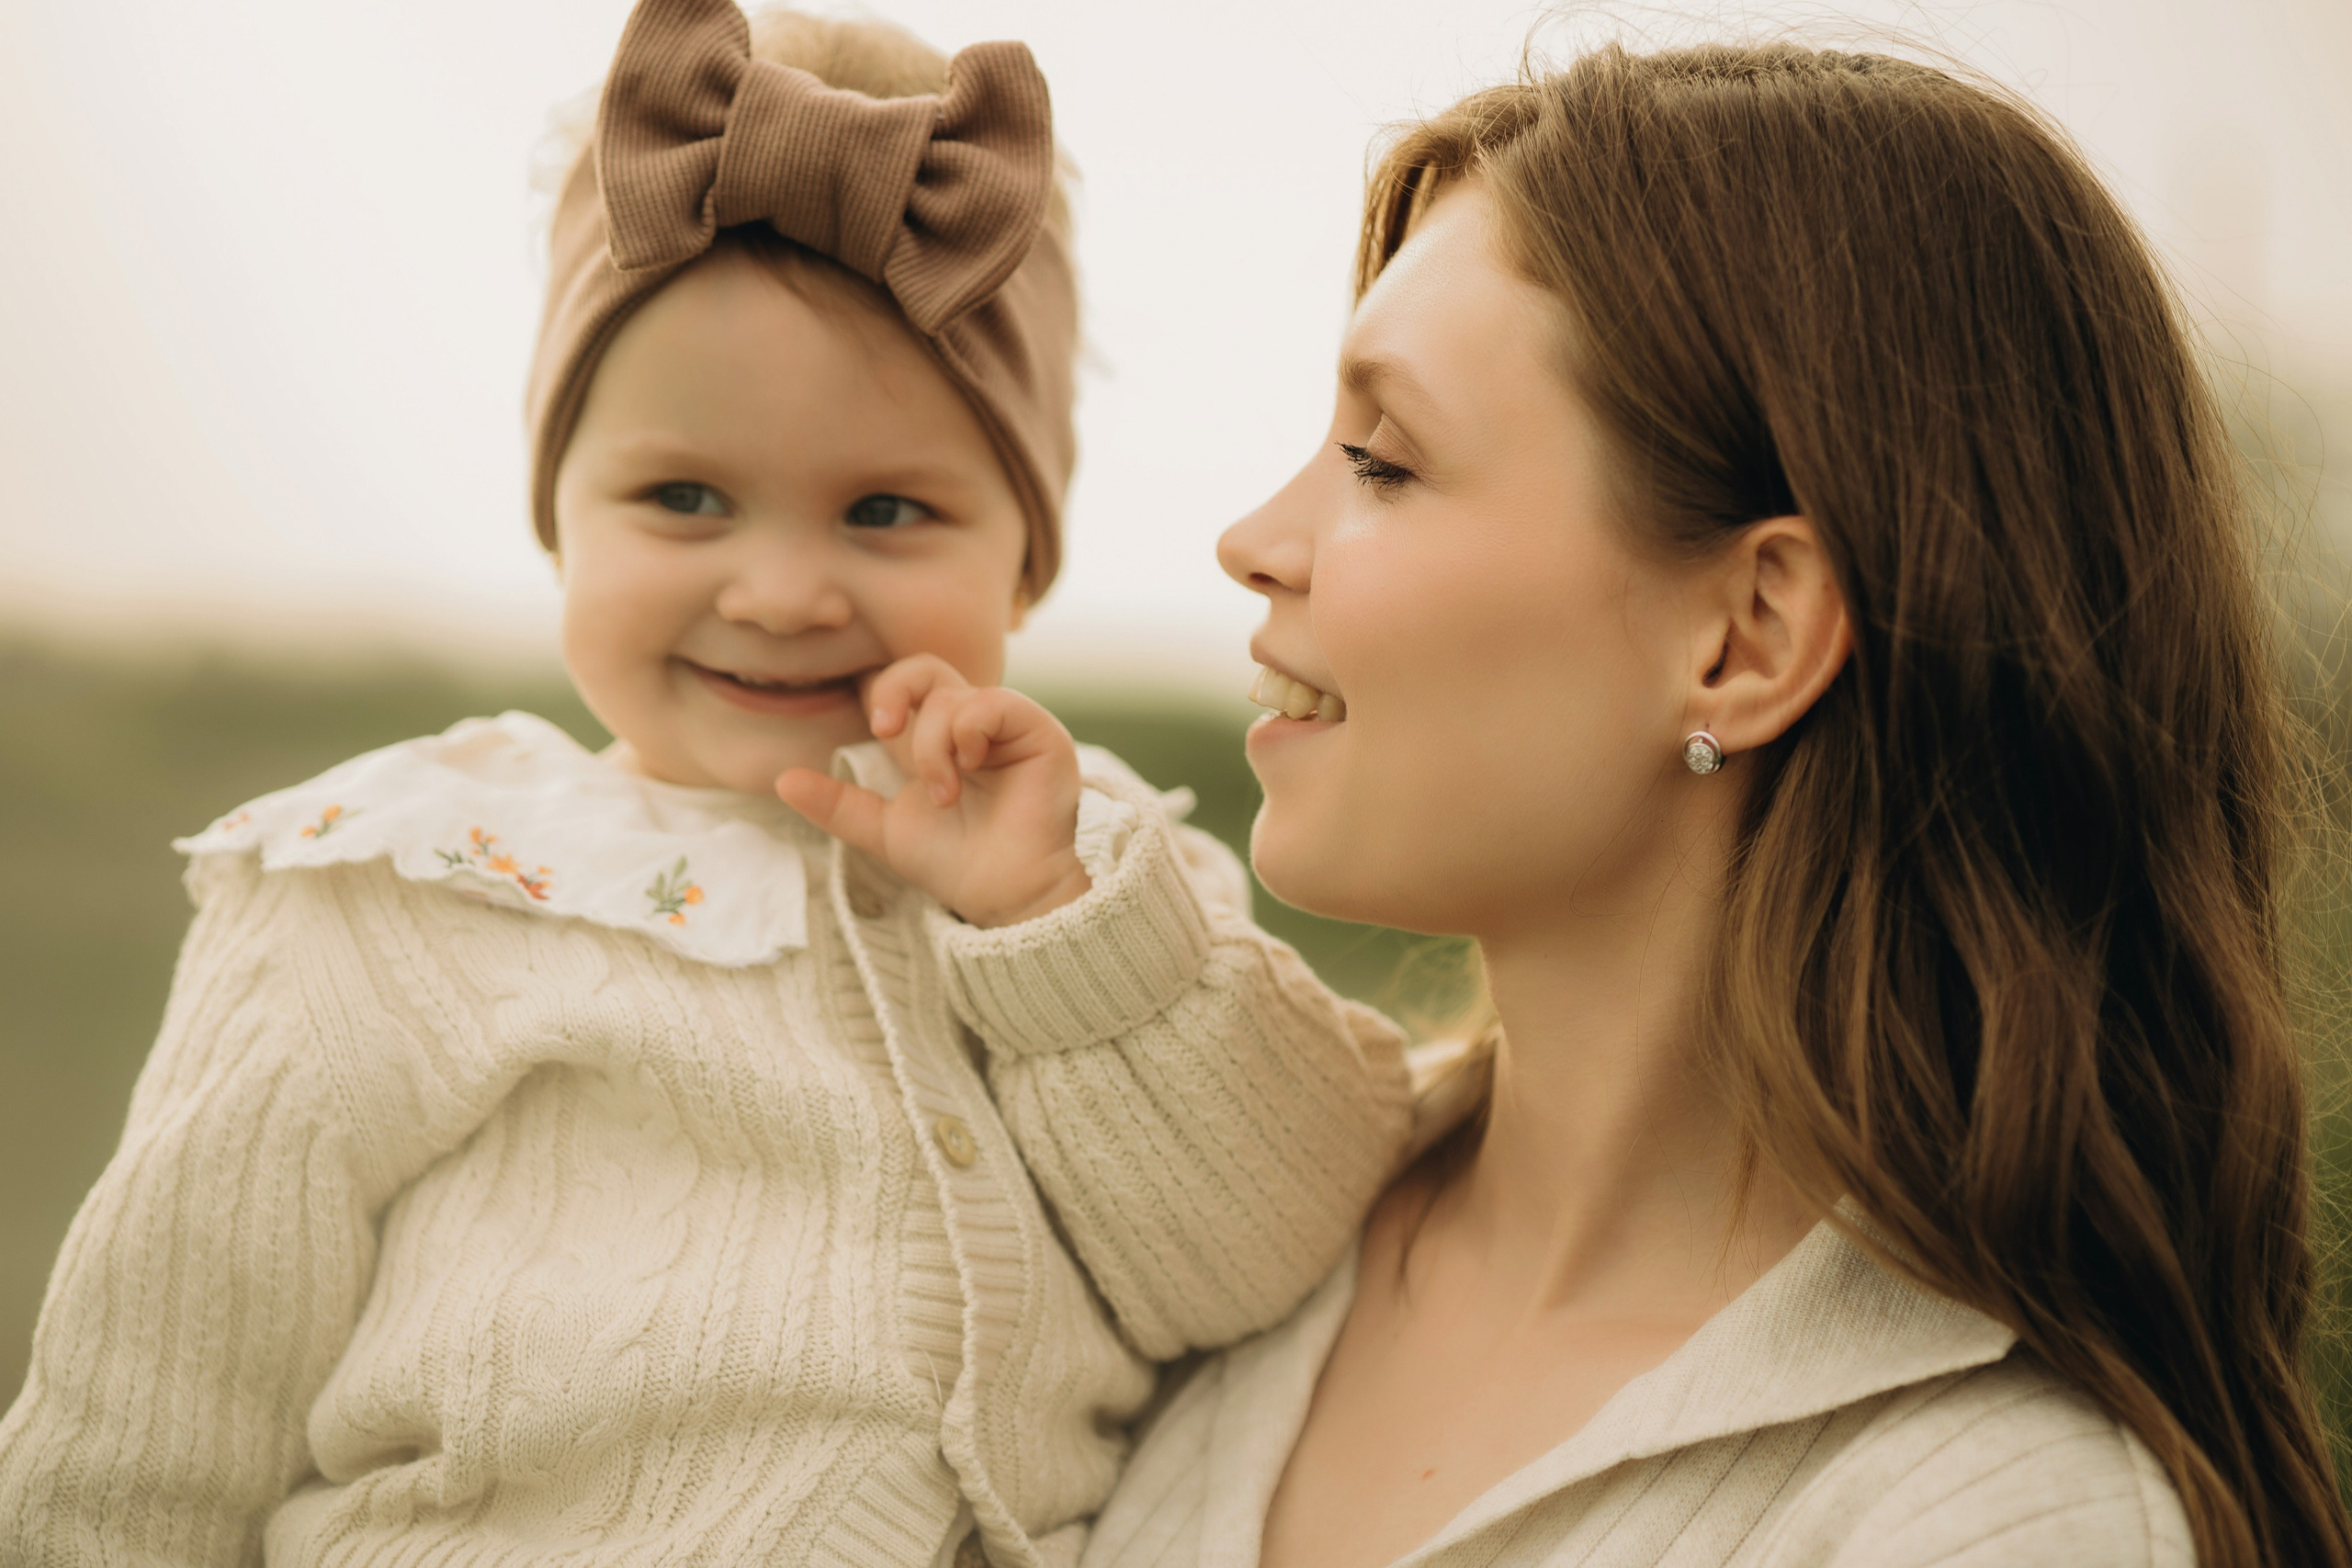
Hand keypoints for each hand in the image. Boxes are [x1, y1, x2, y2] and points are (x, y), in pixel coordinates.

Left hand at [775, 655, 1092, 927]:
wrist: (1002, 897)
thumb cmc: (954, 864)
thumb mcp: (883, 830)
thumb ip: (837, 804)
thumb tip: (782, 780)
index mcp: (938, 740)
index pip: (906, 686)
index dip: (885, 694)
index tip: (877, 729)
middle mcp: (974, 725)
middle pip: (927, 668)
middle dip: (896, 693)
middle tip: (888, 731)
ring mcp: (1008, 727)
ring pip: (953, 695)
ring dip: (934, 745)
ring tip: (946, 793)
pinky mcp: (1039, 733)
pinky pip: (995, 702)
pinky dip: (969, 729)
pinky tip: (970, 765)